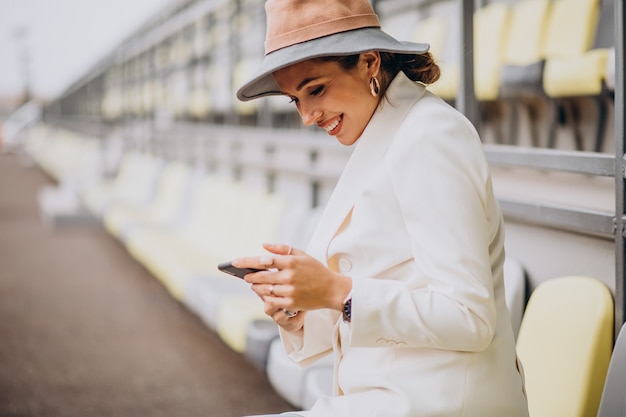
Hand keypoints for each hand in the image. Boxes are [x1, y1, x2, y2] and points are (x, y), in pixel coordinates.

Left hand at [232, 243, 351, 327]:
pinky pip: (272, 301)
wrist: (331, 289)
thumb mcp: (302, 254)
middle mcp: (289, 276)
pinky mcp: (291, 303)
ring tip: (254, 285)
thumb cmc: (316, 270)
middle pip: (261, 277)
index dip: (247, 261)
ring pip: (264, 290)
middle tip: (246, 276)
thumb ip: (281, 249)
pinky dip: (265, 298)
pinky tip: (265, 295)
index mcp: (291, 262)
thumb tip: (263, 245)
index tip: (236, 262)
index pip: (264, 260)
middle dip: (250, 277)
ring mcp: (290, 290)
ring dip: (256, 288)